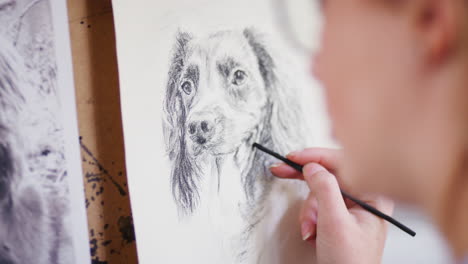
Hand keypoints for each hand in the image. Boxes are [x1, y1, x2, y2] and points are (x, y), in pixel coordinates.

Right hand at [270, 148, 392, 263]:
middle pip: (327, 177)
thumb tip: (313, 166)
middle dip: (309, 191)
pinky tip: (313, 233)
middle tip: (281, 170)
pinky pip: (318, 206)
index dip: (315, 157)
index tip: (293, 158)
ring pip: (319, 193)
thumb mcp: (335, 223)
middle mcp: (363, 199)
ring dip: (309, 212)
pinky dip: (310, 218)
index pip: (342, 164)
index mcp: (372, 196)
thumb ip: (324, 190)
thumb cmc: (350, 263)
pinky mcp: (339, 217)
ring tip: (311, 230)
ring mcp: (351, 208)